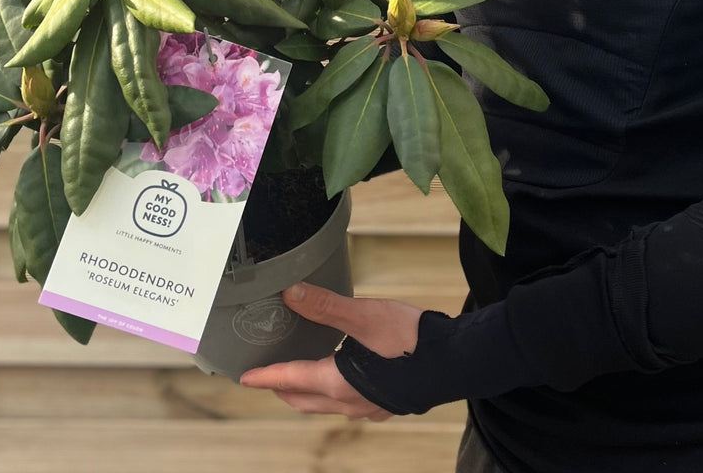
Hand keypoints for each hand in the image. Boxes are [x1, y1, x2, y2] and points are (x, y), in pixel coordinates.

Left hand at [238, 282, 422, 418]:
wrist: (457, 360)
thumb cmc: (413, 340)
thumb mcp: (365, 315)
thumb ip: (325, 305)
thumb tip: (290, 294)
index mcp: (339, 383)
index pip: (291, 380)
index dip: (266, 377)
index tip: (245, 377)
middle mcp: (350, 402)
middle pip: (304, 399)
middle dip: (281, 388)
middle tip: (266, 374)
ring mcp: (370, 408)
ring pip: (325, 405)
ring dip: (306, 391)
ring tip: (297, 374)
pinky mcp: (386, 404)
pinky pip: (347, 404)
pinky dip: (331, 392)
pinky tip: (340, 377)